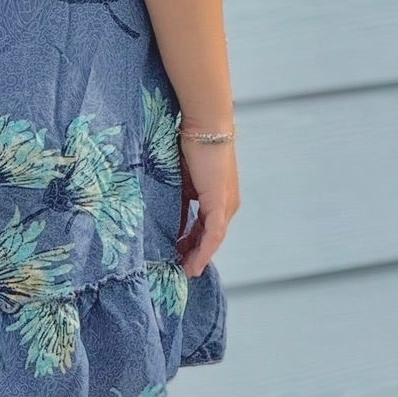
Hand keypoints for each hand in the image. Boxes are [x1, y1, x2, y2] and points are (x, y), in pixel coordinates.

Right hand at [176, 136, 239, 278]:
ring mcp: (226, 205)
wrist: (204, 125)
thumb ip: (179, 200)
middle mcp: (227, 204)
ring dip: (199, 257)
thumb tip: (169, 220)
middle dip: (195, 253)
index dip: (194, 242)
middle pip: (211, 237)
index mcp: (219, 196)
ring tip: (185, 271)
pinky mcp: (220, 203)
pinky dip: (204, 251)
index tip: (179, 254)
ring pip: (213, 239)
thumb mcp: (182, 179)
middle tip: (179, 268)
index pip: (207, 227)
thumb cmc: (191, 144)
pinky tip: (194, 264)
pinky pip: (213, 235)